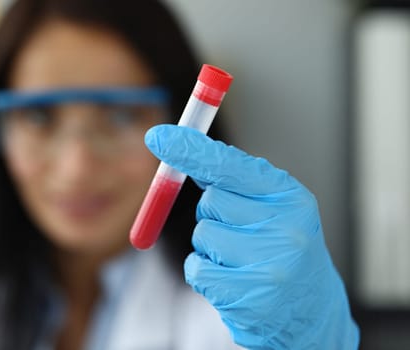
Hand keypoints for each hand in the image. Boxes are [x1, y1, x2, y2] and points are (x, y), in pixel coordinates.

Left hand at [145, 125, 358, 348]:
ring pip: (202, 235)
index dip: (190, 150)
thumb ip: (231, 179)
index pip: (230, 166)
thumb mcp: (270, 206)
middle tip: (242, 234)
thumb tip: (178, 145)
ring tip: (241, 261)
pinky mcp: (250, 298)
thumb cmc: (280, 248)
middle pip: (211, 201)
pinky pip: (197, 269)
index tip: (158, 136)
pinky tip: (233, 282)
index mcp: (291, 197)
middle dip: (213, 215)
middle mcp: (287, 228)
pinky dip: (203, 273)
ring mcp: (272, 266)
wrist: (310, 309)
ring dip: (209, 248)